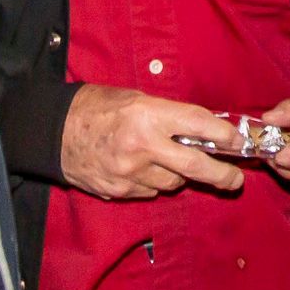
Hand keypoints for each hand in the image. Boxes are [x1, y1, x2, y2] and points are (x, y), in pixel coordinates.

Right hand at [60, 85, 246, 199]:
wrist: (53, 132)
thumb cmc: (96, 107)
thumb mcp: (135, 98)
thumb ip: (168, 115)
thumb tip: (202, 131)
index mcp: (147, 115)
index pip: (198, 125)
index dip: (223, 135)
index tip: (237, 141)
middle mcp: (142, 146)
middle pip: (196, 165)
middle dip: (221, 174)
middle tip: (235, 179)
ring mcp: (130, 173)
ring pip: (173, 181)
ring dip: (177, 172)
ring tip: (164, 158)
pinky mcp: (120, 191)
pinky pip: (150, 191)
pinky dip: (153, 181)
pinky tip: (140, 167)